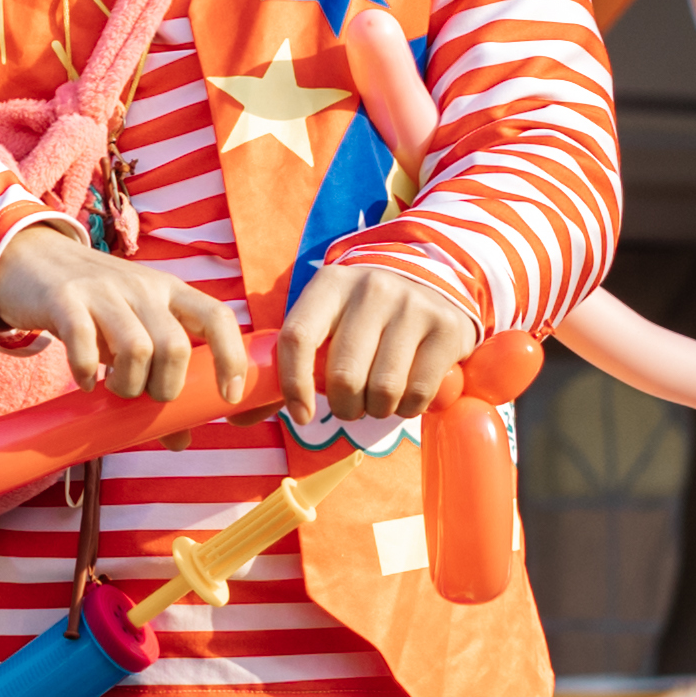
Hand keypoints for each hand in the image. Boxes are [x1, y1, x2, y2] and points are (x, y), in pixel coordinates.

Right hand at [0, 226, 243, 402]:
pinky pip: (85, 343)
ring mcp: (104, 290)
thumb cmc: (94, 306)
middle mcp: (143, 287)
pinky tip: (85, 380)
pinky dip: (87, 372)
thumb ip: (158, 379)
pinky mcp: (65, 298)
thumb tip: (181, 439)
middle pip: (175, 347)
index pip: (218, 317)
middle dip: (164, 388)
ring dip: (127, 385)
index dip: (231, 358)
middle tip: (142, 396)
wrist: (31, 257)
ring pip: (136, 349)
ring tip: (112, 389)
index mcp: (171, 292)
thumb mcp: (134, 332)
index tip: (227, 396)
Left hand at [279, 261, 477, 427]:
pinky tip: (406, 397)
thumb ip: (296, 356)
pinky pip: (418, 391)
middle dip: (344, 407)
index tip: (302, 415)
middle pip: (344, 375)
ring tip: (379, 401)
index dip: (293, 385)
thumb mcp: (330, 316)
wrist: (431, 282)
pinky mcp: (445, 327)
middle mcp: (371, 288)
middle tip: (351, 405)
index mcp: (330, 284)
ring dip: (377, 410)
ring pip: (383, 389)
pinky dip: (408, 408)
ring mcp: (412, 305)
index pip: (298, 337)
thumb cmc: (365, 315)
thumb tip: (250, 412)